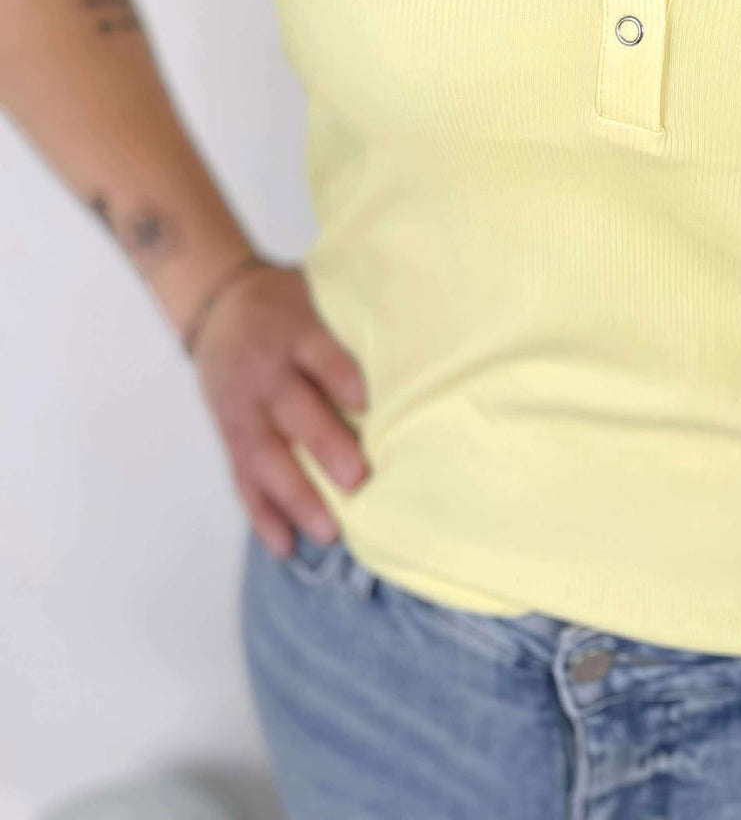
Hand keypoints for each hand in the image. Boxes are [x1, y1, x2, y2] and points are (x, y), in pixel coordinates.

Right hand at [190, 262, 370, 556]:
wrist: (218, 302)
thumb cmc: (288, 303)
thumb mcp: (316, 292)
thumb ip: (351, 319)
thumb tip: (422, 336)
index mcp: (293, 332)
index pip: (317, 354)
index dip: (341, 377)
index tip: (369, 405)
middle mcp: (266, 372)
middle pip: (292, 411)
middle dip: (324, 447)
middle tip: (358, 480)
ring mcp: (243, 408)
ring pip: (265, 456)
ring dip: (295, 496)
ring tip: (329, 530)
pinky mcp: (229, 436)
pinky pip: (241, 479)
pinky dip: (261, 515)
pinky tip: (285, 546)